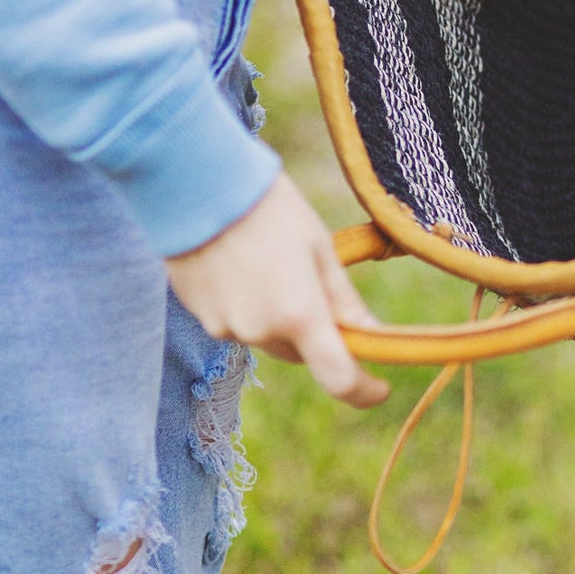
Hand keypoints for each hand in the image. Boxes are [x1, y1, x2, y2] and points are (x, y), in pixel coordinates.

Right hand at [166, 172, 389, 407]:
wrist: (196, 183)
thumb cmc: (269, 208)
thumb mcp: (318, 248)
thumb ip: (343, 300)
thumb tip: (371, 334)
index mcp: (299, 313)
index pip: (339, 378)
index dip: (363, 391)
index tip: (378, 387)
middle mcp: (261, 331)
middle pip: (300, 352)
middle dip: (313, 331)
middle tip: (311, 280)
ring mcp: (225, 327)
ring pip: (267, 336)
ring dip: (277, 315)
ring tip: (267, 258)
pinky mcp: (200, 317)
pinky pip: (236, 323)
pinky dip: (247, 304)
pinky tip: (239, 264)